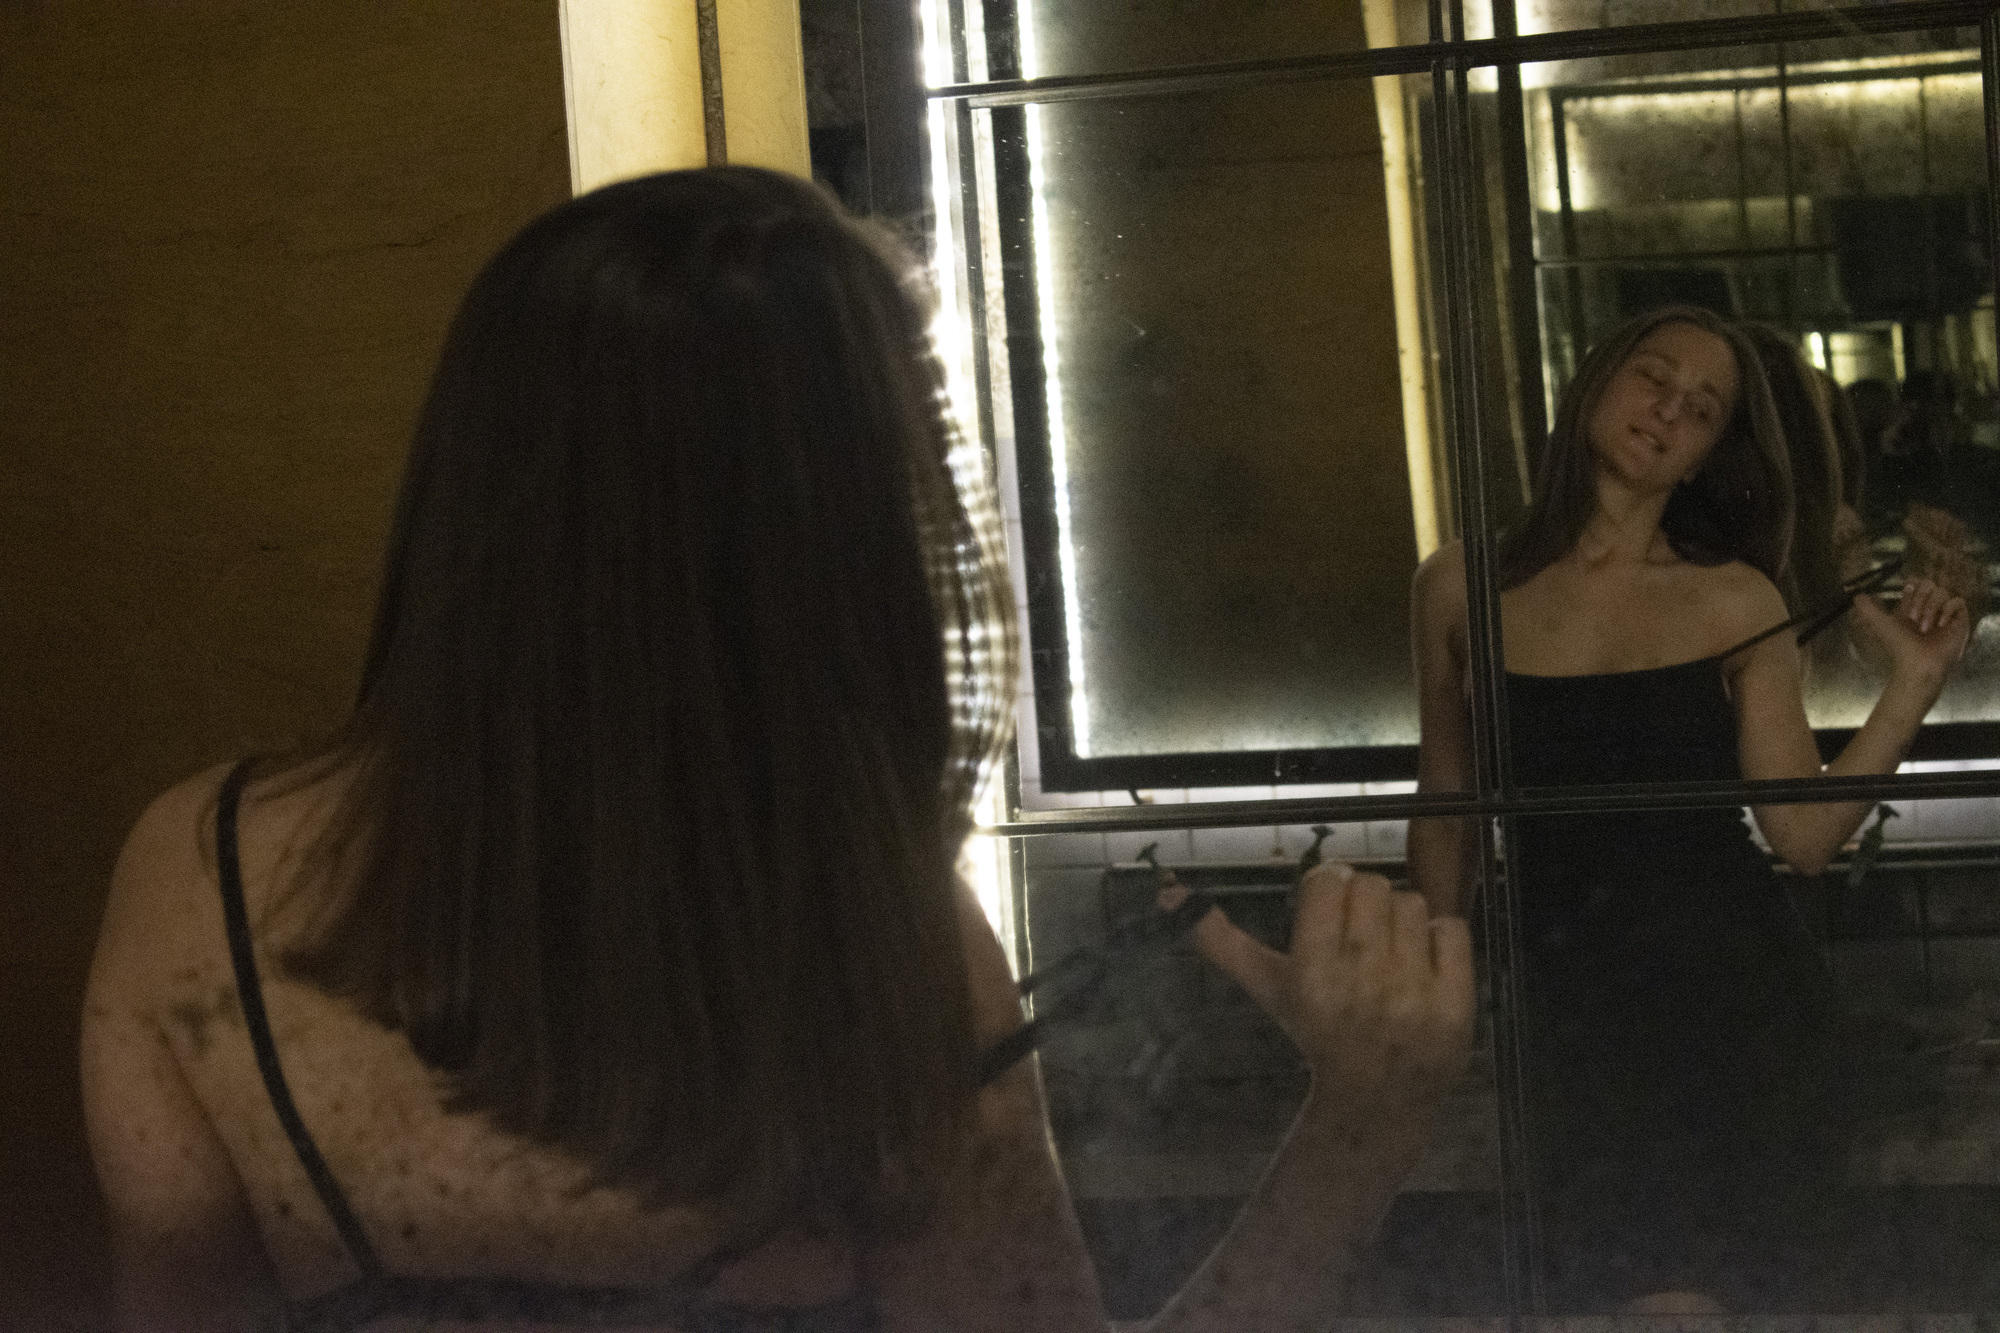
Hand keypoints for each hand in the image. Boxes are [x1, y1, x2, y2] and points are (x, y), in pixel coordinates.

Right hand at [1166, 865, 1473, 1115]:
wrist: (1377, 1099)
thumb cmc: (1318, 1032)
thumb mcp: (1268, 988)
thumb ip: (1220, 940)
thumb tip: (1167, 892)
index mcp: (1311, 973)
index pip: (1328, 880)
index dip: (1329, 888)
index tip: (1329, 911)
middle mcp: (1360, 981)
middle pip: (1372, 884)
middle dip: (1365, 904)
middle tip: (1361, 938)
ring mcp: (1412, 994)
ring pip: (1413, 902)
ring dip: (1402, 922)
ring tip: (1390, 958)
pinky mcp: (1456, 1004)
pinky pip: (1453, 927)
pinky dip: (1439, 941)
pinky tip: (1422, 970)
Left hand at [1850, 575, 1970, 685]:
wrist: (1917, 664)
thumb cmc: (1899, 646)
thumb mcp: (1879, 624)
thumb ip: (1867, 609)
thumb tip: (1857, 595)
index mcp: (1911, 606)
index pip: (1915, 583)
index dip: (1911, 586)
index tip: (1906, 593)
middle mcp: (1928, 606)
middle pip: (1928, 583)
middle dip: (1919, 598)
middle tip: (1912, 618)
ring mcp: (1944, 612)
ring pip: (1942, 591)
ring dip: (1931, 608)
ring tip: (1925, 628)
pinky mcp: (1959, 619)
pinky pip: (1958, 601)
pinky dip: (1947, 610)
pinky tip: (1941, 626)